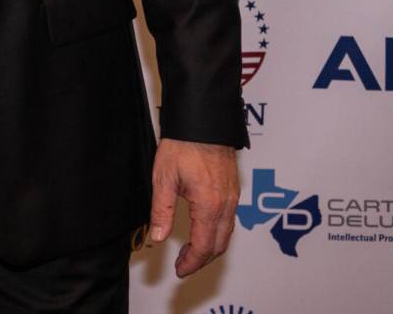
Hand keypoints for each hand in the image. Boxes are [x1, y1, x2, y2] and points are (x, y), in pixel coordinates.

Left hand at [148, 137, 237, 277]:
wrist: (203, 122)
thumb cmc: (182, 146)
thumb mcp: (164, 178)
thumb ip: (162, 210)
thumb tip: (158, 237)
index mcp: (209, 206)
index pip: (203, 247)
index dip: (191, 263)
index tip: (179, 270)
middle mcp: (226, 205)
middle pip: (219, 245)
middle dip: (201, 260)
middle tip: (183, 264)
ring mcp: (233, 198)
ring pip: (227, 234)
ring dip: (210, 248)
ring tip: (190, 251)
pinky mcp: (234, 190)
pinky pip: (230, 221)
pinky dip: (217, 233)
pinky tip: (203, 230)